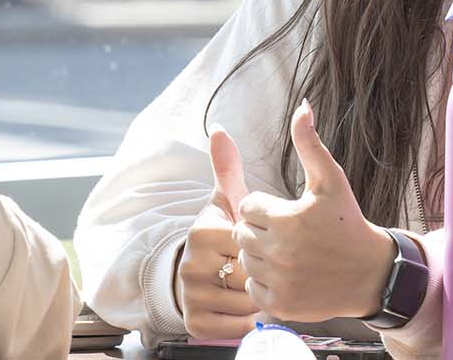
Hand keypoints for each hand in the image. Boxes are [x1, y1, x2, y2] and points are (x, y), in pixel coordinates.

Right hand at [178, 129, 259, 338]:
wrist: (205, 276)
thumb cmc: (225, 235)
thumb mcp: (227, 202)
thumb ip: (227, 168)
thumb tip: (219, 127)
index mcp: (201, 232)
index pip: (249, 241)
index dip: (262, 243)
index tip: (253, 240)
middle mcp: (190, 265)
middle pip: (250, 271)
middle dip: (263, 270)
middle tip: (258, 264)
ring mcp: (191, 296)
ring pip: (247, 301)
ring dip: (258, 295)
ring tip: (251, 283)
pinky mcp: (196, 325)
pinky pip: (239, 325)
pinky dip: (248, 319)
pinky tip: (243, 305)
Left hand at [231, 101, 395, 322]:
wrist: (372, 273)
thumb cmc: (348, 222)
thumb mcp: (331, 180)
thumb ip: (310, 143)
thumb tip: (301, 106)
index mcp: (286, 219)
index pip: (248, 207)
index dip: (268, 208)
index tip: (290, 214)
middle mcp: (279, 252)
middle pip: (242, 234)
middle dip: (261, 231)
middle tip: (290, 234)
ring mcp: (279, 281)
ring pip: (246, 261)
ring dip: (262, 256)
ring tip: (291, 254)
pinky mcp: (279, 305)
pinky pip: (252, 288)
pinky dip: (266, 282)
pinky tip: (290, 274)